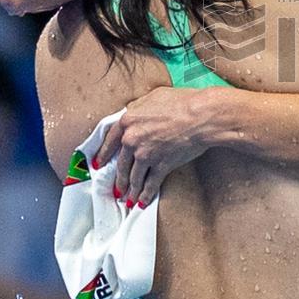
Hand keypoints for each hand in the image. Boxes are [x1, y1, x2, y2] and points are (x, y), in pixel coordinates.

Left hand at [93, 87, 212, 206]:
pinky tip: (142, 202)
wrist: (200, 115)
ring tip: (128, 199)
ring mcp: (145, 155)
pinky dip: (145, 195)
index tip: (98, 164)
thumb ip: (138, 107)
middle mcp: (132, 140)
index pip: (110, 141)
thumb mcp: (153, 97)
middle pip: (122, 164)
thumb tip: (134, 112)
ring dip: (130, 190)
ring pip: (134, 177)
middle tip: (116, 189)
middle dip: (119, 179)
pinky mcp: (160, 166)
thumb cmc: (181, 102)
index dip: (103, 154)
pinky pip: (150, 184)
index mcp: (127, 121)